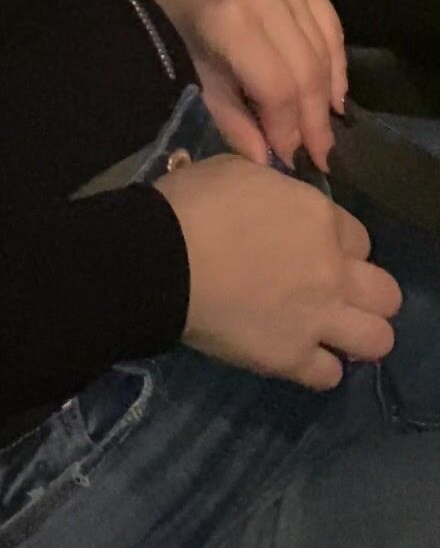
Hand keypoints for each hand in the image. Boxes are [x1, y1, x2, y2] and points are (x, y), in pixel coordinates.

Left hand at [143, 0, 347, 170]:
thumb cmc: (182, 32)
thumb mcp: (199, 80)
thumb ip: (233, 120)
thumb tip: (267, 162)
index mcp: (229, 19)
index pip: (277, 85)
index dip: (288, 126)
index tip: (291, 157)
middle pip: (305, 70)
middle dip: (313, 120)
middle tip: (319, 155)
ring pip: (323, 52)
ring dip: (327, 98)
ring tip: (325, 133)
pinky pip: (331, 28)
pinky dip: (336, 66)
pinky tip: (334, 96)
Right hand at [153, 154, 400, 390]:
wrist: (160, 259)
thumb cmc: (192, 205)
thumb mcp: (236, 171)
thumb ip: (273, 189)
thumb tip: (274, 199)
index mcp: (319, 218)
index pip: (361, 239)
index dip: (338, 247)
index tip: (311, 251)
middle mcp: (333, 270)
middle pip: (386, 293)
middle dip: (364, 293)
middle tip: (328, 292)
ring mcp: (317, 318)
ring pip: (378, 339)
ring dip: (355, 334)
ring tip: (325, 331)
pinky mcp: (291, 357)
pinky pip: (329, 376)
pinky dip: (316, 366)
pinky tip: (296, 353)